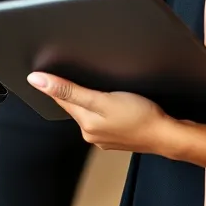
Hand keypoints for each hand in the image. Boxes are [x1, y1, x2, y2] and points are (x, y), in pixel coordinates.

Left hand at [27, 72, 174, 153]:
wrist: (167, 135)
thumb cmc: (140, 115)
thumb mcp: (102, 99)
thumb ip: (69, 90)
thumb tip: (38, 82)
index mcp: (84, 123)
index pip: (61, 99)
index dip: (55, 83)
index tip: (53, 68)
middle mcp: (90, 133)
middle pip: (74, 105)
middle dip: (74, 90)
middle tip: (80, 72)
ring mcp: (104, 137)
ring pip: (89, 112)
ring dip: (90, 99)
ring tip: (99, 87)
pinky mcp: (117, 137)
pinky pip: (103, 119)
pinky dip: (104, 109)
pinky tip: (114, 103)